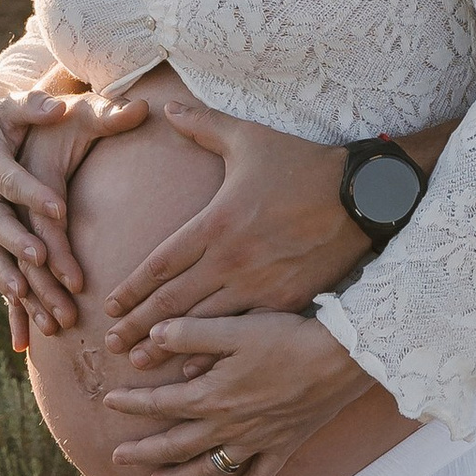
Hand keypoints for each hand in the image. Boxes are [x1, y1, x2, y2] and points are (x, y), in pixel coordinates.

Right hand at [0, 82, 147, 334]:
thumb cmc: (20, 117)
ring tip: (47, 316)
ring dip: (21, 291)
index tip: (58, 209)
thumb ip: (68, 106)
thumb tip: (123, 104)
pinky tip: (26, 344)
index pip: (11, 177)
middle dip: (23, 249)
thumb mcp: (42, 106)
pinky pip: (0, 281)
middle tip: (48, 266)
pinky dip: (12, 311)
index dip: (32, 193)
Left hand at [102, 96, 370, 353]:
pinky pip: (243, 332)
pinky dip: (217, 351)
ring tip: (141, 364)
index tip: (110, 306)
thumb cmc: (304, 164)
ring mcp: (259, 285)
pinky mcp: (287, 301)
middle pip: (172, 300)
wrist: (365, 195)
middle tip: (111, 346)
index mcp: (216, 223)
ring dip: (168, 345)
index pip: (160, 263)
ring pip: (203, 323)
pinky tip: (197, 368)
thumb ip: (203, 126)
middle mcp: (231, 260)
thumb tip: (166, 108)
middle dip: (138, 325)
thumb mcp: (249, 138)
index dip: (132, 288)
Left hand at [104, 311, 376, 475]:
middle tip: (117, 457)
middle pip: (176, 445)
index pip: (161, 403)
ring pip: (210, 467)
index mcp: (213, 395)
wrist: (341, 359)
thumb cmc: (288, 338)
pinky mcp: (283, 445)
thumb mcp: (235, 329)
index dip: (132, 403)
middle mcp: (229, 425)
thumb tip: (153, 336)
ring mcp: (257, 440)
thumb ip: (191, 332)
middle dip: (144, 451)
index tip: (109, 401)